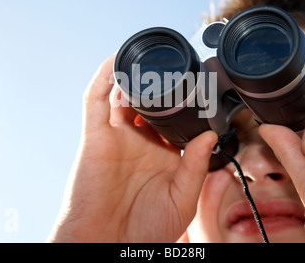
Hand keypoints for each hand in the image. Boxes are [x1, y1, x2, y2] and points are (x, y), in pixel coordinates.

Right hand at [48, 54, 217, 241]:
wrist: (108, 244)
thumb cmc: (144, 231)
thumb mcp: (181, 200)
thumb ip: (195, 167)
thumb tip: (210, 135)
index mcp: (161, 157)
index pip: (174, 122)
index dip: (184, 106)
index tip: (200, 89)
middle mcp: (139, 143)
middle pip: (149, 105)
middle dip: (160, 87)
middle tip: (176, 68)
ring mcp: (116, 138)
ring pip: (122, 96)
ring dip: (133, 76)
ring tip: (150, 59)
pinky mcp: (95, 136)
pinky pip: (95, 101)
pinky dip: (104, 79)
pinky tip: (118, 61)